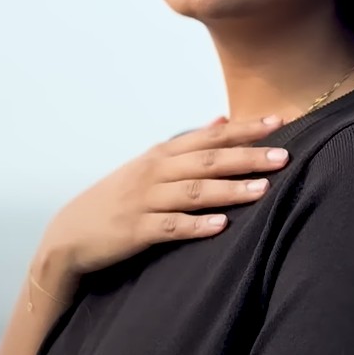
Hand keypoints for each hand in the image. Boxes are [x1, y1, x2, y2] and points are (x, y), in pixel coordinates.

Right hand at [34, 115, 289, 296]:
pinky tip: (221, 226)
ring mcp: (144, 201)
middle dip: (246, 157)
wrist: (70, 234)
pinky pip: (170, 227)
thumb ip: (187, 144)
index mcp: (160, 155)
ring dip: (228, 190)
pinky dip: (196, 226)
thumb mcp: (148, 164)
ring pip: (193, 192)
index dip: (244, 130)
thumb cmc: (117, 198)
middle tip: (283, 155)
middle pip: (206, 161)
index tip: (278, 122)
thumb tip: (221, 120)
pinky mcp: (136, 231)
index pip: (209, 137)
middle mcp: (154, 173)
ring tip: (262, 190)